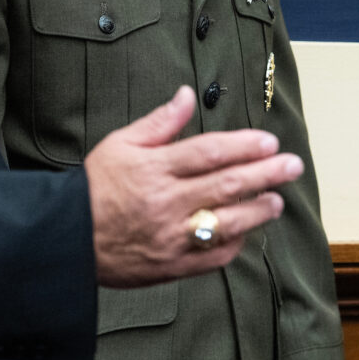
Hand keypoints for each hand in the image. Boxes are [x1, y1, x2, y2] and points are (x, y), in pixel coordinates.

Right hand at [84, 86, 302, 287]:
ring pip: (226, 222)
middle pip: (227, 184)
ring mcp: (171, 237)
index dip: (243, 146)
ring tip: (278, 200)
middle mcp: (166, 202)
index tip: (268, 142)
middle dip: (265, 174)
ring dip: (258, 211)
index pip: (209, 153)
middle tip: (293, 165)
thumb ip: (158, 123)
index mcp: (154, 169)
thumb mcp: (119, 145)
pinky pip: (211, 256)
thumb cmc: (93, 188)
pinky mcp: (171, 265)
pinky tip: (247, 232)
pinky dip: (233, 243)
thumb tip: (186, 94)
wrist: (65, 239)